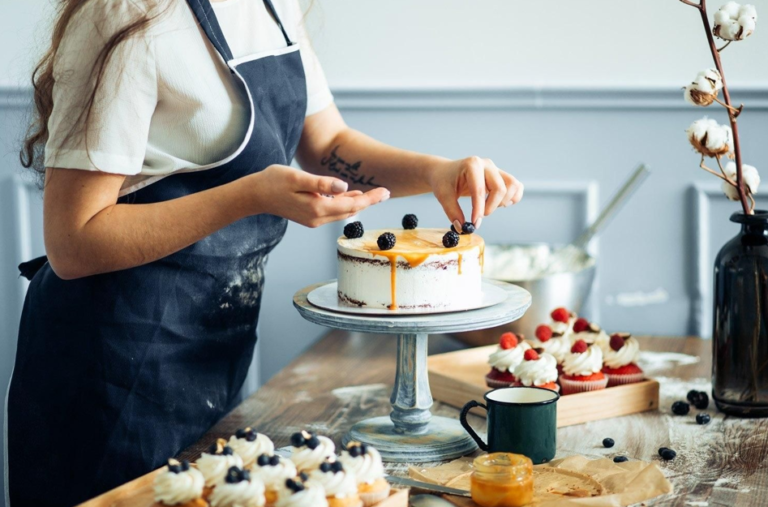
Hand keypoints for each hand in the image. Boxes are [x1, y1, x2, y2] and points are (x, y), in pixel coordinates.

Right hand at [248, 165, 389, 227]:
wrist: (254, 195)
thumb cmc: (274, 182)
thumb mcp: (298, 178)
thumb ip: (322, 183)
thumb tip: (345, 186)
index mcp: (317, 209)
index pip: (351, 205)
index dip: (370, 198)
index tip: (386, 192)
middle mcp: (317, 218)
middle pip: (350, 210)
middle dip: (368, 201)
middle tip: (385, 192)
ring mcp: (313, 219)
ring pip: (342, 212)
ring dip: (357, 202)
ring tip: (373, 194)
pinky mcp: (309, 216)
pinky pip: (333, 211)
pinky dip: (344, 203)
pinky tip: (350, 194)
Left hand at [427, 156, 523, 228]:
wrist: (445, 172)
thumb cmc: (444, 181)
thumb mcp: (443, 196)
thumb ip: (452, 212)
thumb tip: (462, 228)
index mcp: (471, 165)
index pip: (479, 190)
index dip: (478, 209)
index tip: (475, 223)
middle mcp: (486, 164)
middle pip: (500, 188)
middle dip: (491, 207)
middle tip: (479, 216)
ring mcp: (495, 169)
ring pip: (512, 185)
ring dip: (504, 201)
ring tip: (489, 207)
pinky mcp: (501, 175)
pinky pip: (516, 186)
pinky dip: (513, 197)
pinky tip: (500, 203)